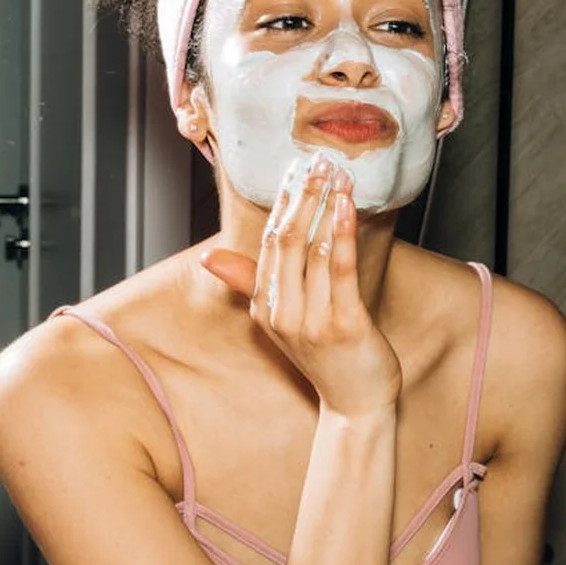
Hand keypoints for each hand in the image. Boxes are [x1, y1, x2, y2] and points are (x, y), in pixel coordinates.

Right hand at [201, 153, 401, 417]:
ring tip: (336, 173)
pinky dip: (342, 234)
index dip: (281, 205)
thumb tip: (209, 258)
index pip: (268, 245)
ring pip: (313, 250)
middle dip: (301, 197)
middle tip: (315, 160)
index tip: (293, 169)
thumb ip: (251, 284)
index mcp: (265, 309)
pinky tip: (348, 206)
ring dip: (325, 206)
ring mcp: (312, 321)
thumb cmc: (328, 359)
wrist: (356, 404)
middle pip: (286, 242)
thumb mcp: (283, 322)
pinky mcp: (343, 325)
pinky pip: (339, 270)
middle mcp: (282, 314)